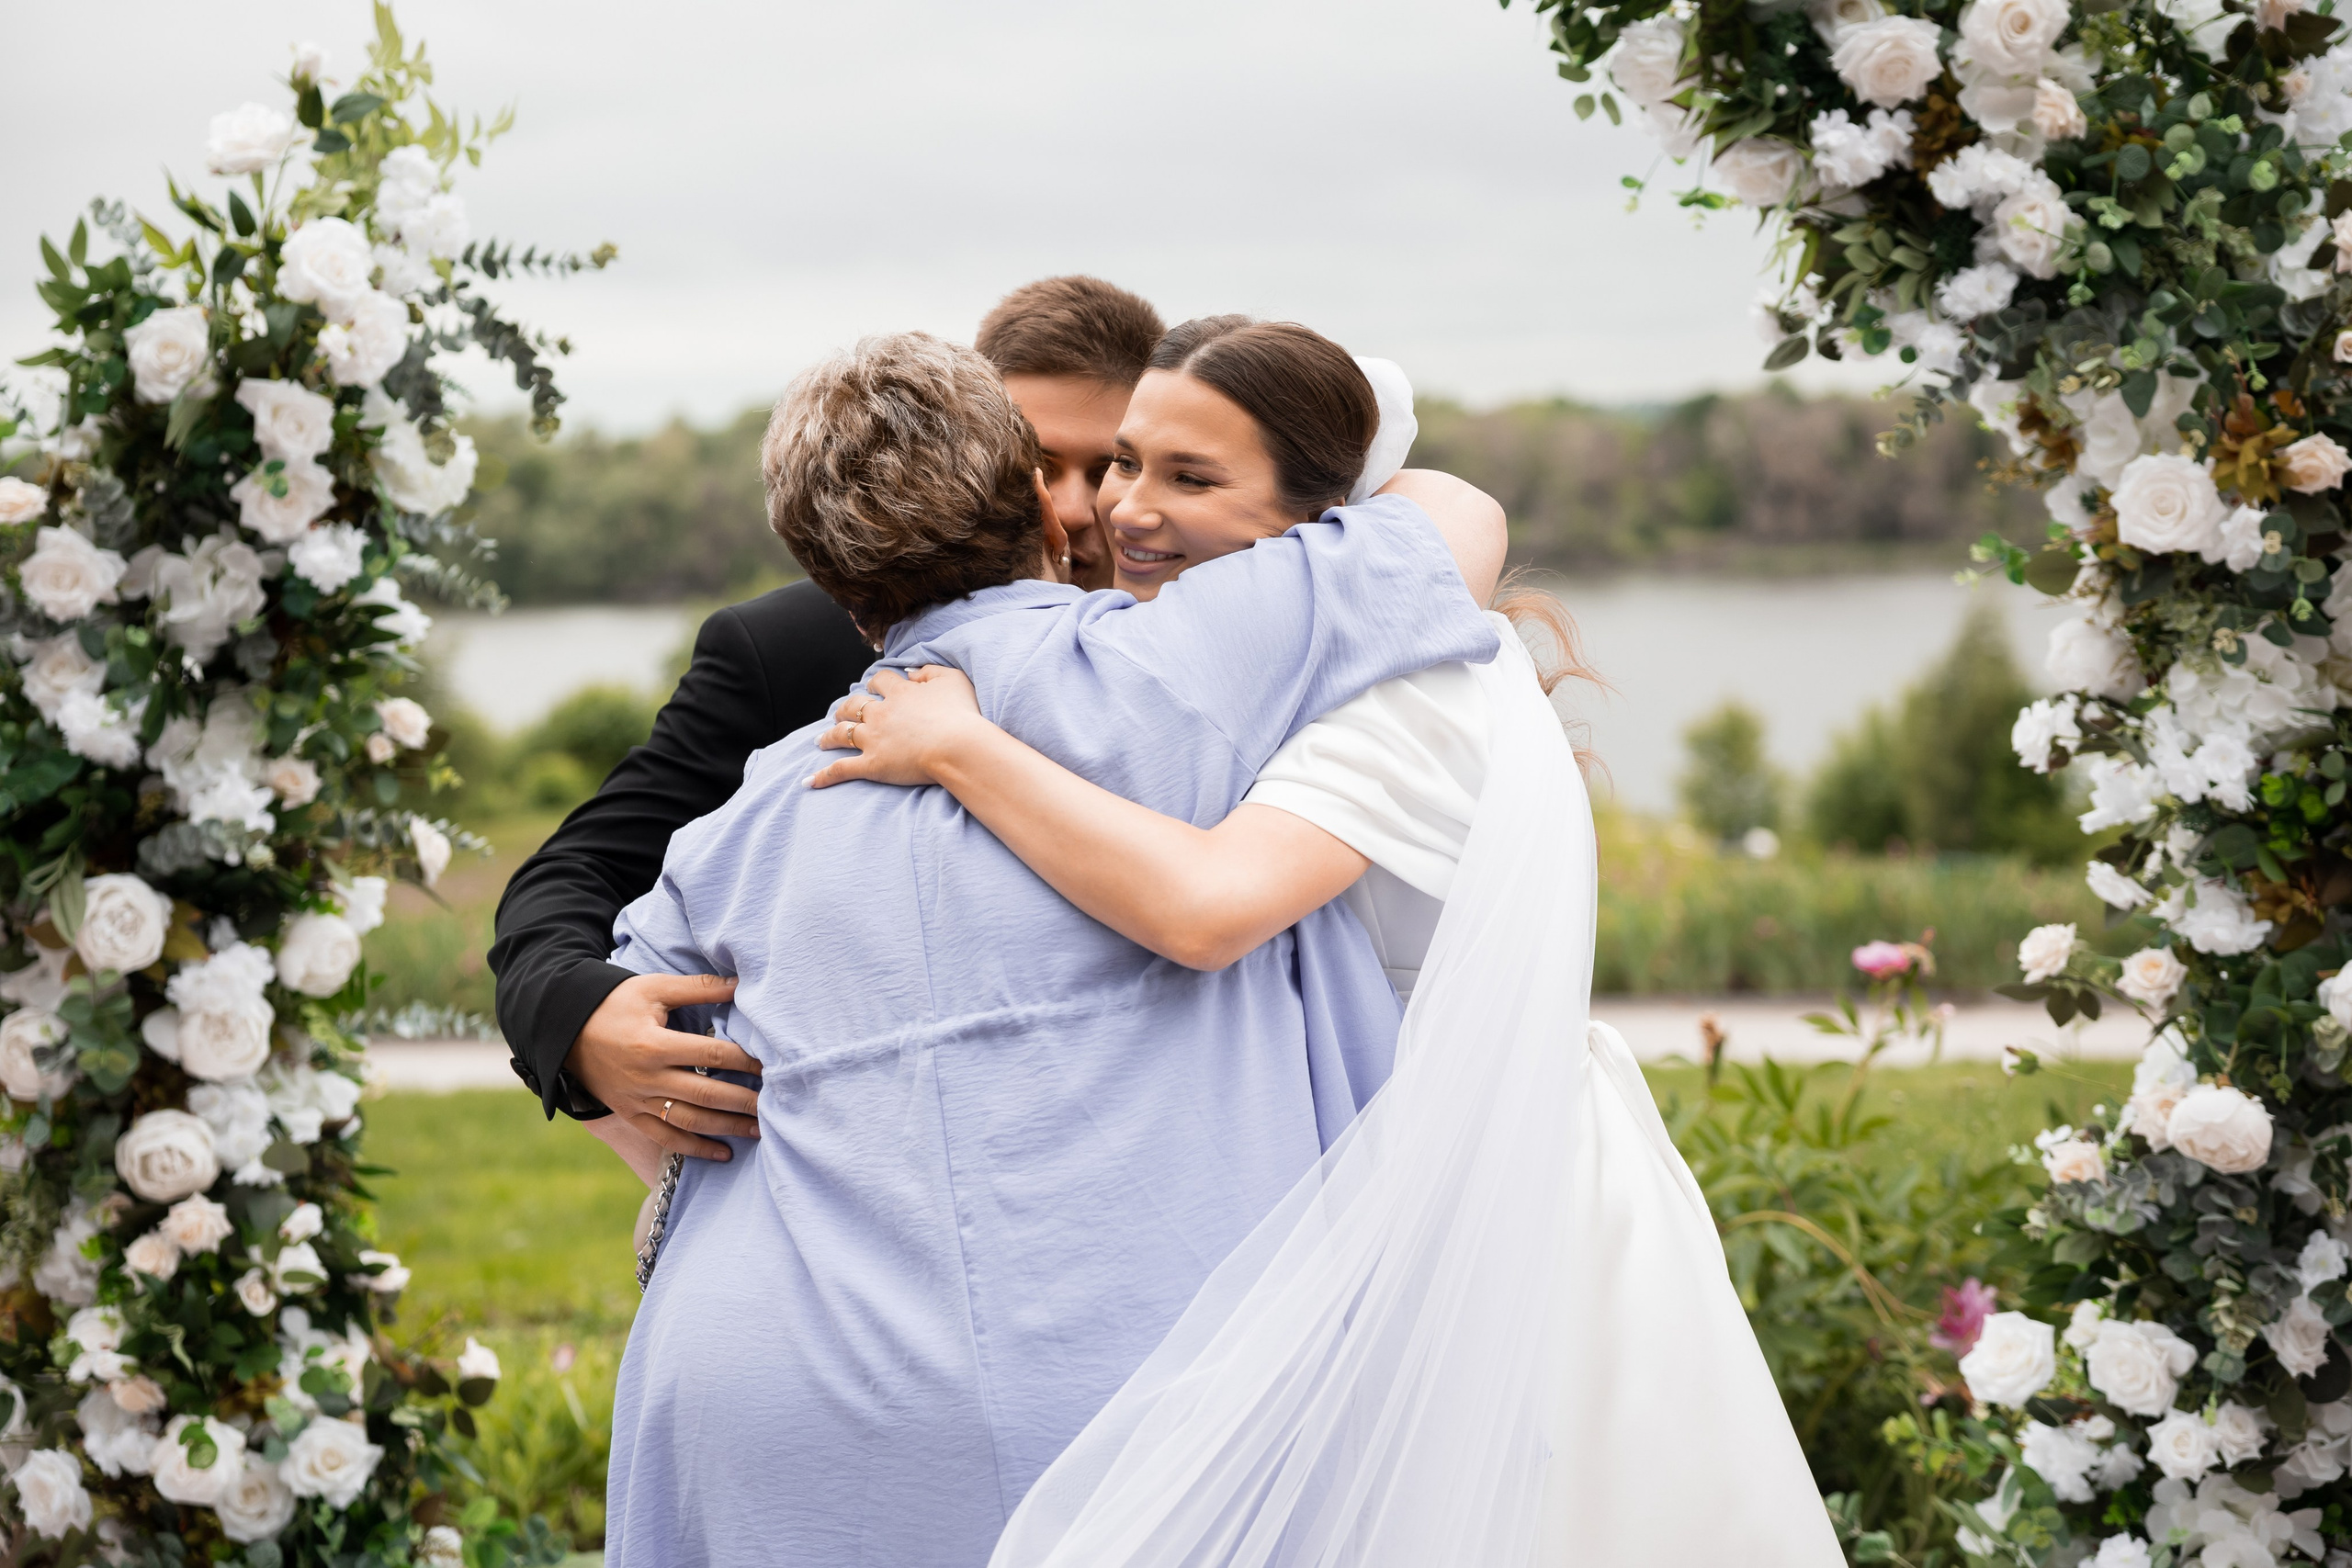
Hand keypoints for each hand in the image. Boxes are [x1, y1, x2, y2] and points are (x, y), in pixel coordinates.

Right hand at [563, 972, 760, 1162]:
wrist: (564, 1028)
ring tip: (759, 1130)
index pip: (711, 1055)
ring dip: (726, 1128)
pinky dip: (695, 1148)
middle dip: (744, 1101)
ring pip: (688, 1120)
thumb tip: (741, 984)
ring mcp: (637, 1100)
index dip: (745, 1061)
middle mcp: (646, 1077)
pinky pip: (665, 1137)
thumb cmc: (614, 1003)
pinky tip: (723, 1153)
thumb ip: (699, 988)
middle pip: (705, 1094)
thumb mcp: (654, 988)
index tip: (772, 1065)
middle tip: (776, 1105)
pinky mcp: (630, 1114)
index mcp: (654, 1044)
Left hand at [808, 665, 988, 788]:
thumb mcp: (953, 680)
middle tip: (840, 714)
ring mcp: (873, 739)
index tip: (874, 689)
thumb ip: (930, 671)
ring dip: (829, 736)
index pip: (878, 681)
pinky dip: (824, 776)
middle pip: (853, 706)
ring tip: (821, 741)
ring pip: (842, 734)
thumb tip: (911, 673)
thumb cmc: (962, 714)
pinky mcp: (872, 765)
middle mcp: (880, 713)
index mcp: (900, 693)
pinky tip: (810, 782)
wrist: (959, 747)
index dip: (874, 684)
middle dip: (844, 709)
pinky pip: (841, 769)